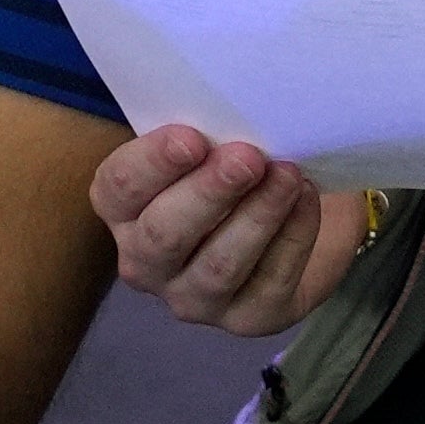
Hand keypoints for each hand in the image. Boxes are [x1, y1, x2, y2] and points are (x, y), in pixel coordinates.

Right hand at [93, 126, 370, 336]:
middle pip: (162, 235)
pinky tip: (306, 199)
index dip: (151, 163)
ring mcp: (195, 298)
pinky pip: (269, 282)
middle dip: (207, 193)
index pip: (117, 188)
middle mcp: (148, 262)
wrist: (304, 211)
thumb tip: (232, 104)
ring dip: (256, 216)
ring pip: (217, 266)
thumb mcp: (221, 139)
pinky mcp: (249, 318)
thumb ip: (211, 127)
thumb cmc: (246, 165)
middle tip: (247, 157)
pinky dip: (292, 236)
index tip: (192, 138)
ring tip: (288, 174)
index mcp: (126, 210)